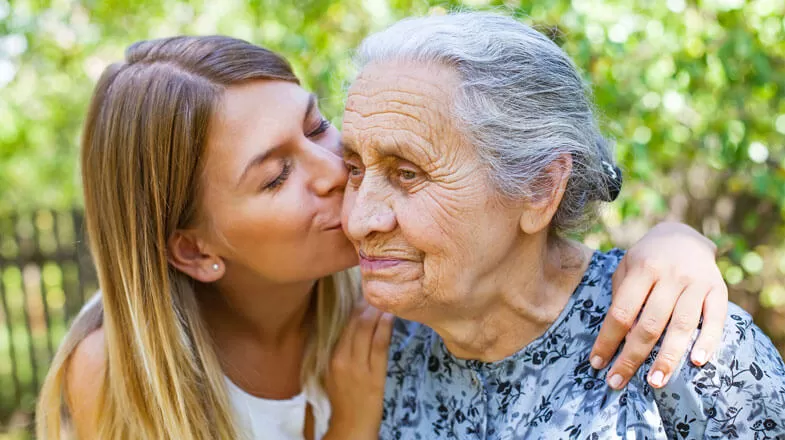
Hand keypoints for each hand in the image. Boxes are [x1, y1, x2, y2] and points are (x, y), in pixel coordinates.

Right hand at [324, 302, 392, 438]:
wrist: (351, 425)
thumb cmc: (344, 398)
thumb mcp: (334, 371)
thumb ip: (341, 349)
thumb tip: (353, 326)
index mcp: (330, 356)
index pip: (343, 324)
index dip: (354, 306)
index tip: (364, 292)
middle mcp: (341, 358)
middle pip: (354, 323)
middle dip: (366, 304)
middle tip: (378, 290)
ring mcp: (357, 366)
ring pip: (366, 330)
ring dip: (377, 311)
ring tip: (386, 299)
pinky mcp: (373, 375)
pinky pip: (379, 345)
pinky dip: (385, 327)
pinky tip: (391, 316)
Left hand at [590, 222, 727, 389]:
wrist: (683, 236)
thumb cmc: (646, 259)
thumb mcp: (625, 268)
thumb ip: (621, 298)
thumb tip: (615, 338)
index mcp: (642, 269)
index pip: (621, 311)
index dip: (608, 340)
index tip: (597, 363)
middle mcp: (670, 275)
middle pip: (650, 324)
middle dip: (632, 357)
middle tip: (617, 382)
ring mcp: (696, 283)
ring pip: (682, 326)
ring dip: (667, 357)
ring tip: (655, 382)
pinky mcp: (719, 290)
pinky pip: (715, 320)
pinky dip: (708, 341)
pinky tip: (696, 362)